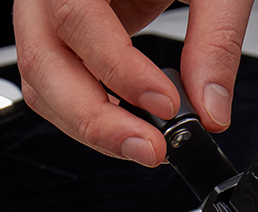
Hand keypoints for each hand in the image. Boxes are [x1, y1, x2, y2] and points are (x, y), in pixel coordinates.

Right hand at [13, 0, 253, 166]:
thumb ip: (214, 40)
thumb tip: (211, 109)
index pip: (77, 18)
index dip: (118, 71)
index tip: (165, 105)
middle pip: (43, 64)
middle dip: (96, 121)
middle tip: (150, 149)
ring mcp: (48, 16)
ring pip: (43, 85)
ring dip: (91, 127)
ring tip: (145, 147)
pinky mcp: (66, 40)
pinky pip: (59, 86)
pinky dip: (91, 115)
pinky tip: (129, 129)